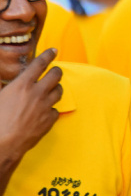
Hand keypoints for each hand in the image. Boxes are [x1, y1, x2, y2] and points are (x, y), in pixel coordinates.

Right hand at [0, 49, 62, 164]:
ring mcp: (45, 106)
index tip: (53, 51)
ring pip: (59, 91)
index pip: (40, 64)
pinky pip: (55, 110)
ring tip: (51, 90)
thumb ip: (6, 88)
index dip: (48, 55)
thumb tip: (7, 85)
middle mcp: (36, 93)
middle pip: (56, 75)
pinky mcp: (49, 120)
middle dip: (56, 71)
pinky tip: (44, 112)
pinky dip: (50, 109)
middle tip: (54, 72)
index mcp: (21, 85)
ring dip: (55, 88)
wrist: (2, 145)